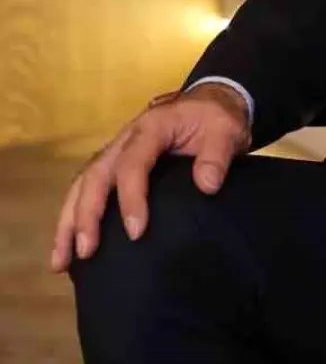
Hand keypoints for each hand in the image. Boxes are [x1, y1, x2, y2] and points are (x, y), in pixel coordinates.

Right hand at [49, 84, 251, 273]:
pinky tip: (69, 249)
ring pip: (83, 183)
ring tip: (61, 261)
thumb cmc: (216, 119)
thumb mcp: (226, 130)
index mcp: (152, 127)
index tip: (137, 233)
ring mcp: (116, 151)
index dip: (132, 198)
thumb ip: (217, 156)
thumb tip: (207, 185)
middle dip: (86, 214)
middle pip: (96, 174)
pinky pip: (86, 189)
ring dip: (69, 221)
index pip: (133, 163)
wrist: (210, 103)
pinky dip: (73, 217)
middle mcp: (126, 138)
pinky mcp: (114, 164)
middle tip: (86, 252)